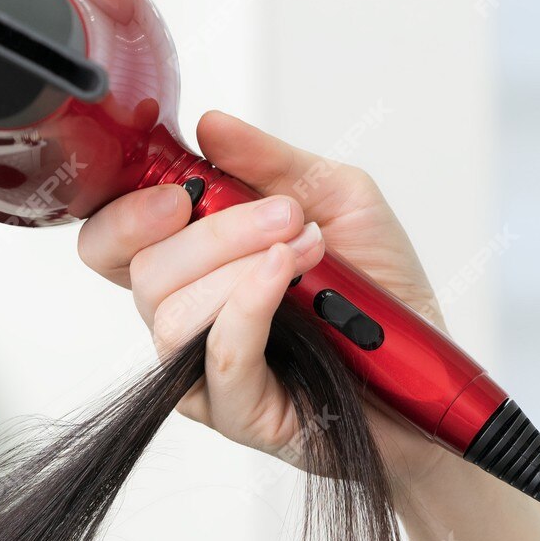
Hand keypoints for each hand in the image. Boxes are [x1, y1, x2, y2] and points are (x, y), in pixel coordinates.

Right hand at [77, 109, 447, 486]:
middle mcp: (186, 320)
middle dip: (215, 231)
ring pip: (171, 314)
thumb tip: (210, 126)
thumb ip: (269, 161)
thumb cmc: (383, 292)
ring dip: (241, 266)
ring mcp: (204, 373)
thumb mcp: (336, 197)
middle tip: (286, 215)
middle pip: (143, 273)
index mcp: (192, 268)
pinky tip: (284, 277)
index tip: (179, 194)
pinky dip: (248, 306)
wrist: (428, 370)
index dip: (125, 217)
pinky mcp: (237, 413)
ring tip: (309, 250)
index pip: (111, 246)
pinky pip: (218, 356)